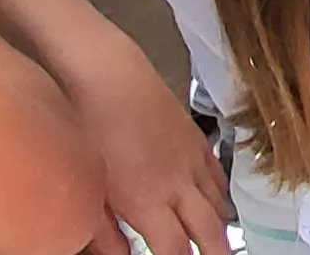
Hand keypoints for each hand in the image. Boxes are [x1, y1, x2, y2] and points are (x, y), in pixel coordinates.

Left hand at [60, 54, 230, 254]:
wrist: (108, 73)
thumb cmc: (90, 125)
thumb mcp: (89, 186)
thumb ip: (103, 232)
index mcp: (149, 202)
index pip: (176, 250)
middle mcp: (177, 185)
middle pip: (208, 230)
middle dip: (216, 252)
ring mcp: (189, 159)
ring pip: (217, 202)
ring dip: (219, 224)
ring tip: (219, 239)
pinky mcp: (193, 137)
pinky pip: (215, 172)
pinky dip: (220, 191)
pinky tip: (217, 196)